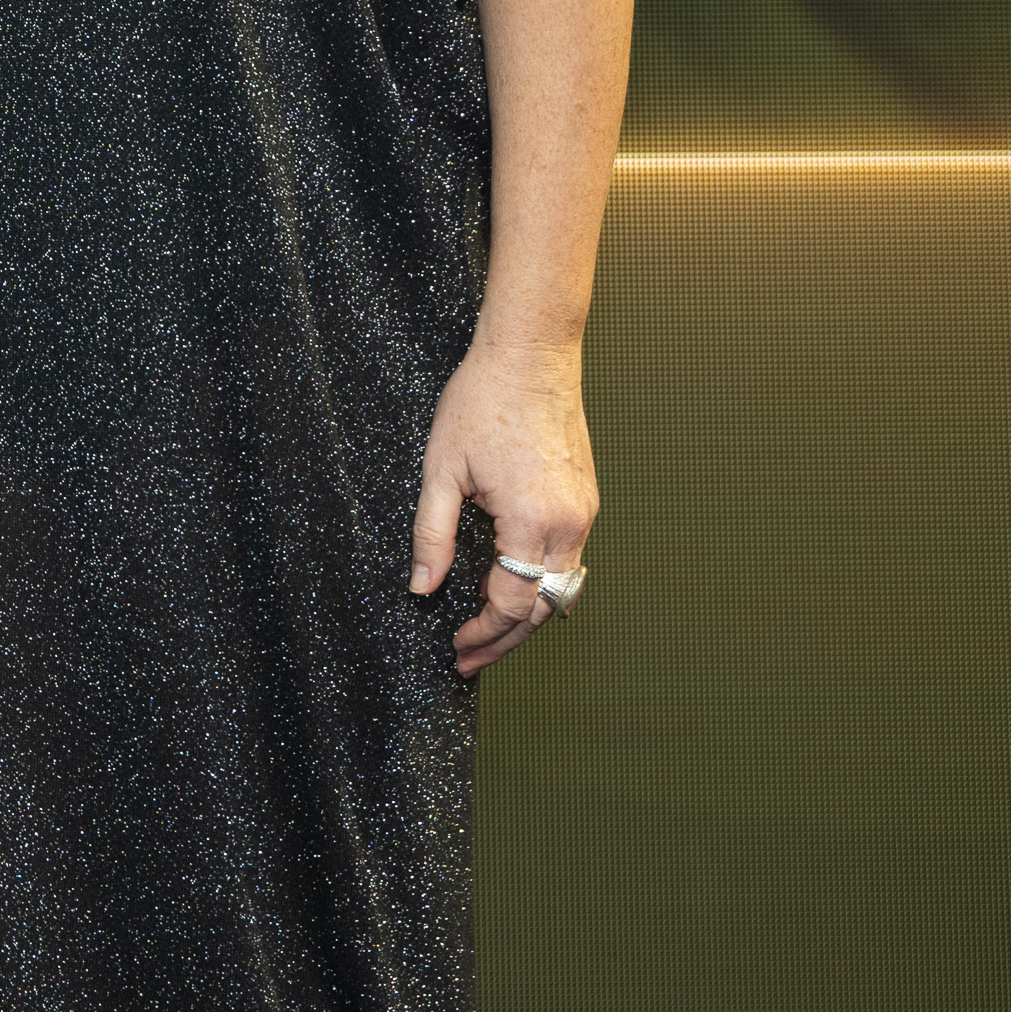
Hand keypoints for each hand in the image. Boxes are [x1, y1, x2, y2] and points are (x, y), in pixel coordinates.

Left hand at [407, 337, 597, 677]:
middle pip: (543, 609)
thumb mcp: (441, 470)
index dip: (483, 633)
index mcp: (531, 521)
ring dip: (527, 616)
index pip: (511, 604)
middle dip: (505, 640)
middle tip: (470, 658)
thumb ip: (431, 536)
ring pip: (561, 589)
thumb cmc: (484, 399)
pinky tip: (514, 589)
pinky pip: (569, 560)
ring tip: (489, 632)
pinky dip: (542, 585)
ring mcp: (584, 512)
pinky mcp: (587, 500)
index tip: (456, 644)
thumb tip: (423, 589)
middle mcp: (568, 524)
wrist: (531, 353)